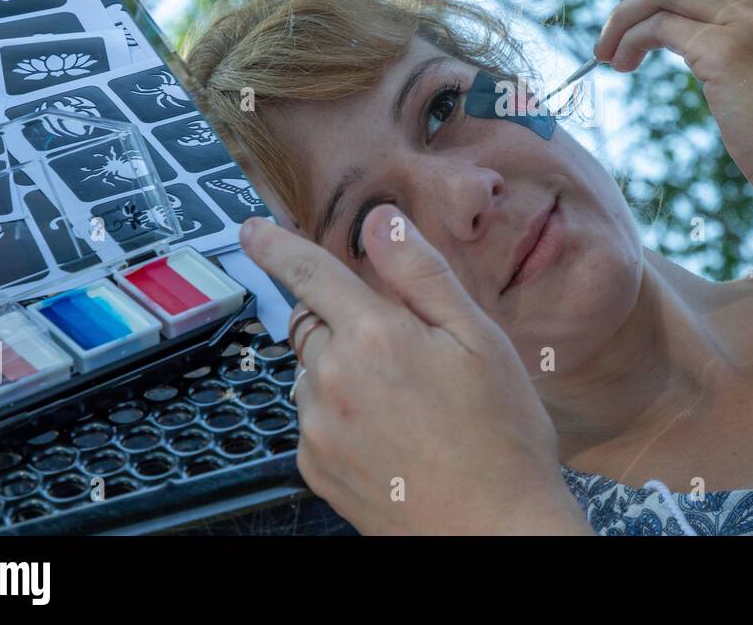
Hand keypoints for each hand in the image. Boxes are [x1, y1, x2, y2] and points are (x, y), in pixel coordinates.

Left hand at [239, 208, 592, 534]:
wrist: (493, 531)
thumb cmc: (500, 436)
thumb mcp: (480, 339)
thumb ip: (422, 274)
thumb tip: (383, 221)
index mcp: (375, 336)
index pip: (310, 273)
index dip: (277, 245)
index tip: (252, 230)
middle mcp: (333, 380)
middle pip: (315, 324)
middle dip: (346, 321)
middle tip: (406, 350)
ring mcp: (318, 429)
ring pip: (315, 372)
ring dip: (343, 368)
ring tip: (409, 402)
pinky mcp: (315, 468)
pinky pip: (316, 419)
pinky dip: (341, 413)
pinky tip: (393, 433)